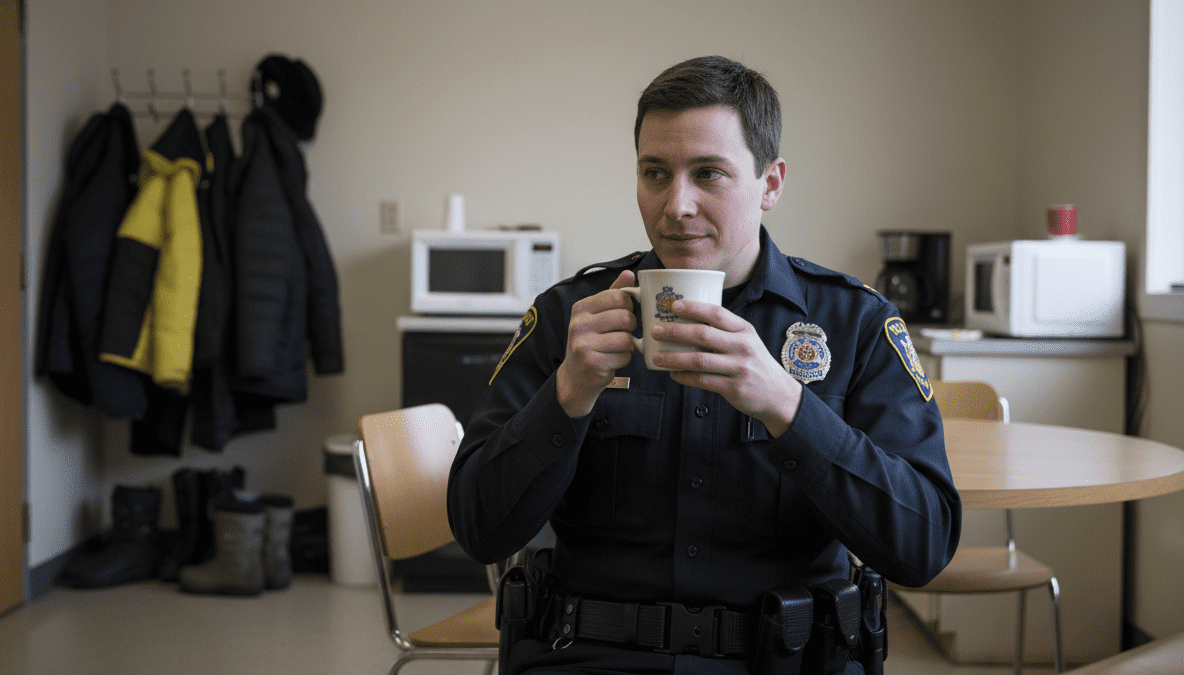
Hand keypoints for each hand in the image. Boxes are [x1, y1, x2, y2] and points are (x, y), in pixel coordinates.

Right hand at [555, 270, 637, 417]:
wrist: (576, 375)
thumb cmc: (590, 340)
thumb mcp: (597, 314)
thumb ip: (613, 294)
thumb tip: (630, 274)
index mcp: (581, 307)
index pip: (618, 297)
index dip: (629, 305)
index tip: (625, 312)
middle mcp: (579, 324)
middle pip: (625, 317)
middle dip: (631, 326)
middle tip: (624, 331)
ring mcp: (584, 344)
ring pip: (626, 338)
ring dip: (629, 344)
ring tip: (618, 346)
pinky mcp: (592, 362)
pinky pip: (624, 356)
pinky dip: (625, 358)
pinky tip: (614, 358)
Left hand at [651, 299, 801, 436]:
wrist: (779, 395)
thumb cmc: (756, 364)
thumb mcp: (747, 342)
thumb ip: (725, 332)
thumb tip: (688, 322)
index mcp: (745, 331)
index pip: (717, 314)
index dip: (693, 308)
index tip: (674, 305)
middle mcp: (743, 347)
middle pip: (703, 334)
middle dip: (675, 331)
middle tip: (656, 331)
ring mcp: (738, 368)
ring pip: (699, 360)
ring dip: (674, 358)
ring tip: (657, 357)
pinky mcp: (733, 388)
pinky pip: (702, 380)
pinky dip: (684, 377)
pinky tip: (673, 374)